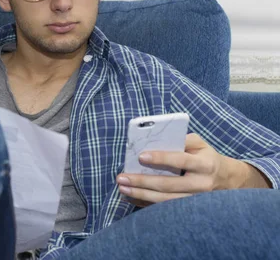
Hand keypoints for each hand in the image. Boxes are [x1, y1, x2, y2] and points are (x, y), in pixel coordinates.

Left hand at [116, 133, 241, 206]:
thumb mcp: (199, 144)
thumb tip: (155, 141)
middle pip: (168, 185)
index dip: (161, 159)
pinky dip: (146, 204)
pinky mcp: (189, 209)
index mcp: (204, 164)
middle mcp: (201, 184)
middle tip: (121, 178)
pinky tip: (131, 198)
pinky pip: (165, 208)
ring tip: (123, 189)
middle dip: (142, 181)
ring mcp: (195, 200)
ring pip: (165, 200)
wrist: (227, 180)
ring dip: (141, 195)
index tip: (140, 156)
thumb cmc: (206, 157)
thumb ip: (181, 140)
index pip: (181, 160)